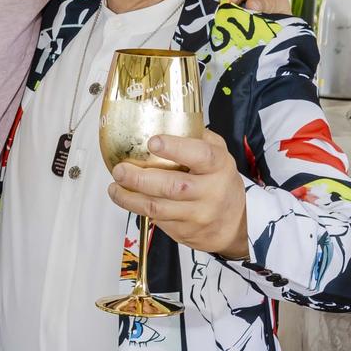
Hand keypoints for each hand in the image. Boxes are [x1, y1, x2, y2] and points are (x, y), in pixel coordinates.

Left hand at [108, 129, 247, 257]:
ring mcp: (198, 215)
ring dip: (130, 198)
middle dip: (140, 178)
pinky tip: (128, 199)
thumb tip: (165, 119)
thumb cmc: (220, 182)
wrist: (235, 226)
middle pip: (172, 186)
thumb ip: (198, 138)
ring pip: (158, 207)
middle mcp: (211, 192)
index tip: (152, 142)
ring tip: (115, 187)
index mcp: (219, 166)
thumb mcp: (219, 155)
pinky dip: (138, 209)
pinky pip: (157, 220)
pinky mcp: (185, 232)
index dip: (175, 148)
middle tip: (120, 170)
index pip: (201, 155)